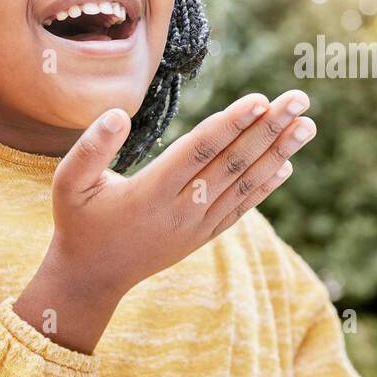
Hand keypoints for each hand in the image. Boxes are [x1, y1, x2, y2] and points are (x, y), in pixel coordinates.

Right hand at [15, 89, 315, 351]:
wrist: (91, 277)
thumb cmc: (78, 223)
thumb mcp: (69, 184)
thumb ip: (90, 148)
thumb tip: (118, 113)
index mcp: (151, 194)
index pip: (199, 151)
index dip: (231, 124)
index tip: (261, 99)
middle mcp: (181, 211)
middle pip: (232, 163)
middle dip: (268, 129)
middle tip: (300, 99)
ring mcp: (196, 226)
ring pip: (243, 185)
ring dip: (277, 153)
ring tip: (307, 125)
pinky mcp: (201, 236)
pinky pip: (240, 208)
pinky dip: (264, 186)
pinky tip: (286, 164)